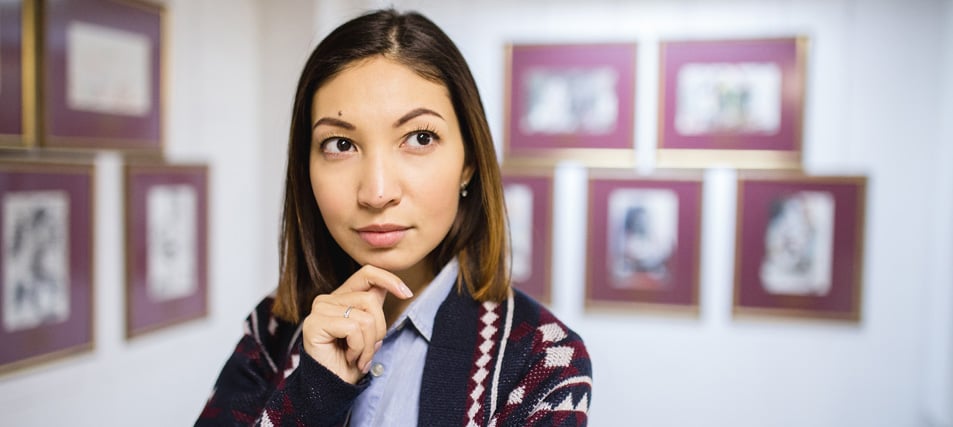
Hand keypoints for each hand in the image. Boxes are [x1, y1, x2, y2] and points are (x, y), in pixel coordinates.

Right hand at [301, 265, 413, 383]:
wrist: (333, 387)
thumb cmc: (350, 361)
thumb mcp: (370, 330)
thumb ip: (374, 307)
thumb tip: (393, 286)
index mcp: (341, 297)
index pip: (367, 273)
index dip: (389, 279)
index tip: (407, 293)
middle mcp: (328, 299)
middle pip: (370, 300)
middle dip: (379, 330)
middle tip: (368, 350)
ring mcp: (319, 310)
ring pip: (365, 317)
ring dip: (368, 344)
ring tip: (357, 356)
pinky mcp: (314, 323)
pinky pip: (353, 328)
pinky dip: (358, 348)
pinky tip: (348, 357)